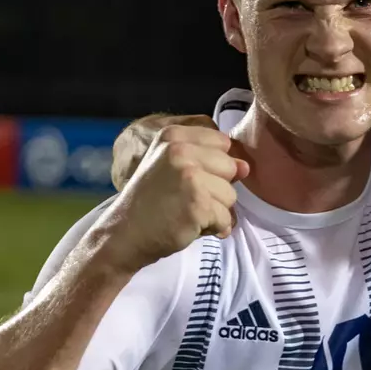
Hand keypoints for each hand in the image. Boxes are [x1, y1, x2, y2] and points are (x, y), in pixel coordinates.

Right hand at [93, 120, 249, 271]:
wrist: (124, 233)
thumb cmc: (151, 203)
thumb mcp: (171, 167)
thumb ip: (209, 161)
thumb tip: (246, 167)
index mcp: (174, 136)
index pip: (223, 143)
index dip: (214, 166)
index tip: (189, 179)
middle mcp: (180, 151)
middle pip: (230, 167)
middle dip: (216, 189)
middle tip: (186, 200)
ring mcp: (190, 177)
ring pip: (231, 195)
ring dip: (216, 211)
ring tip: (187, 213)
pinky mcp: (198, 204)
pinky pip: (226, 219)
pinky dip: (214, 229)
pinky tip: (190, 227)